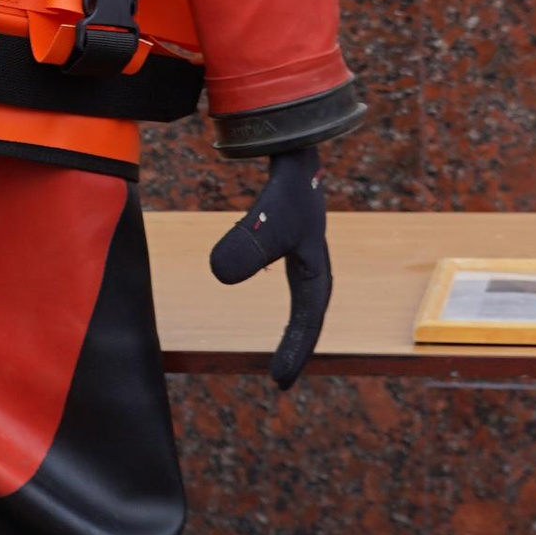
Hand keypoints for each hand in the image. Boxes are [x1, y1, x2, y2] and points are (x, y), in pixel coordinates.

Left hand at [207, 144, 330, 390]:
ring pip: (302, 303)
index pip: (308, 320)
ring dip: (295, 332)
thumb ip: (245, 244)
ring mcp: (303, 255)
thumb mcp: (264, 218)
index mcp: (317, 271)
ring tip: (283, 360)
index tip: (279, 382)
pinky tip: (267, 312)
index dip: (295, 350)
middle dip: (298, 348)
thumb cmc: (286, 189)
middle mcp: (314, 266)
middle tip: (282, 382)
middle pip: (309, 318)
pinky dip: (284, 306)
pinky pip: (290, 286)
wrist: (295, 152)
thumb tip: (218, 277)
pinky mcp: (288, 243)